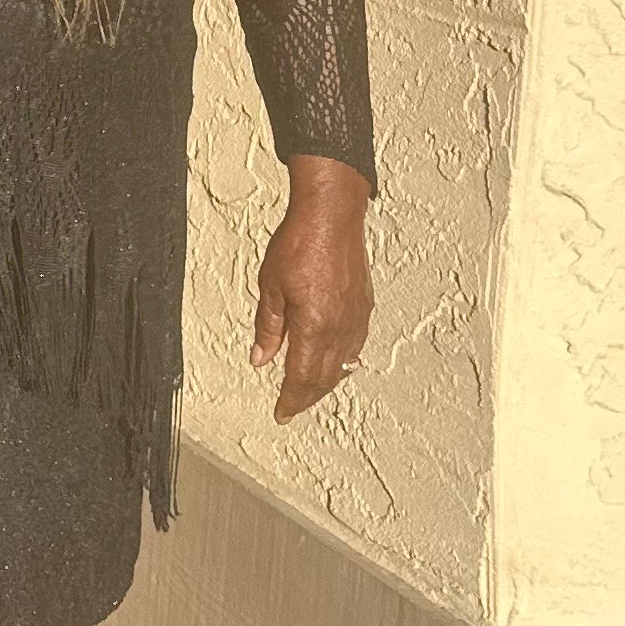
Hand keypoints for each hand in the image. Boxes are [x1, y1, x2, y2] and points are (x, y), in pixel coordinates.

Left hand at [252, 156, 370, 420]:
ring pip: (342, 364)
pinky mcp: (364, 304)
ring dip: (326, 381)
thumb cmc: (301, 241)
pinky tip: (337, 360)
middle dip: (307, 397)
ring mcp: (356, 316)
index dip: (290, 399)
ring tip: (310, 390)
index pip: (301, 377)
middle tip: (292, 407)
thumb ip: (268, 327)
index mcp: (313, 326)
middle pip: (324, 376)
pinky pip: (354, 344)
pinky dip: (343, 360)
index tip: (281, 412)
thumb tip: (261, 358)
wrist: (332, 213)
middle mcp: (339, 327)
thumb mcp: (270, 286)